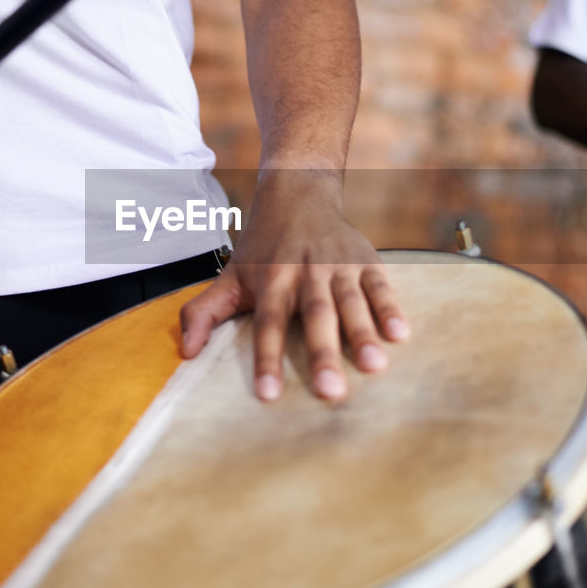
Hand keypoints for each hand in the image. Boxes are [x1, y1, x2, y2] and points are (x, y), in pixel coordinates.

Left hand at [179, 171, 408, 401]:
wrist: (298, 192)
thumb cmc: (263, 247)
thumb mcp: (229, 276)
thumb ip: (203, 313)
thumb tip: (186, 353)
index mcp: (271, 282)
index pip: (267, 325)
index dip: (266, 359)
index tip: (268, 395)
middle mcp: (304, 273)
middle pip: (314, 315)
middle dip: (323, 353)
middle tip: (330, 392)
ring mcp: (337, 265)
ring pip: (349, 301)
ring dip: (362, 333)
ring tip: (374, 366)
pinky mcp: (365, 259)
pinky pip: (379, 285)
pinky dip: (390, 308)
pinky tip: (400, 334)